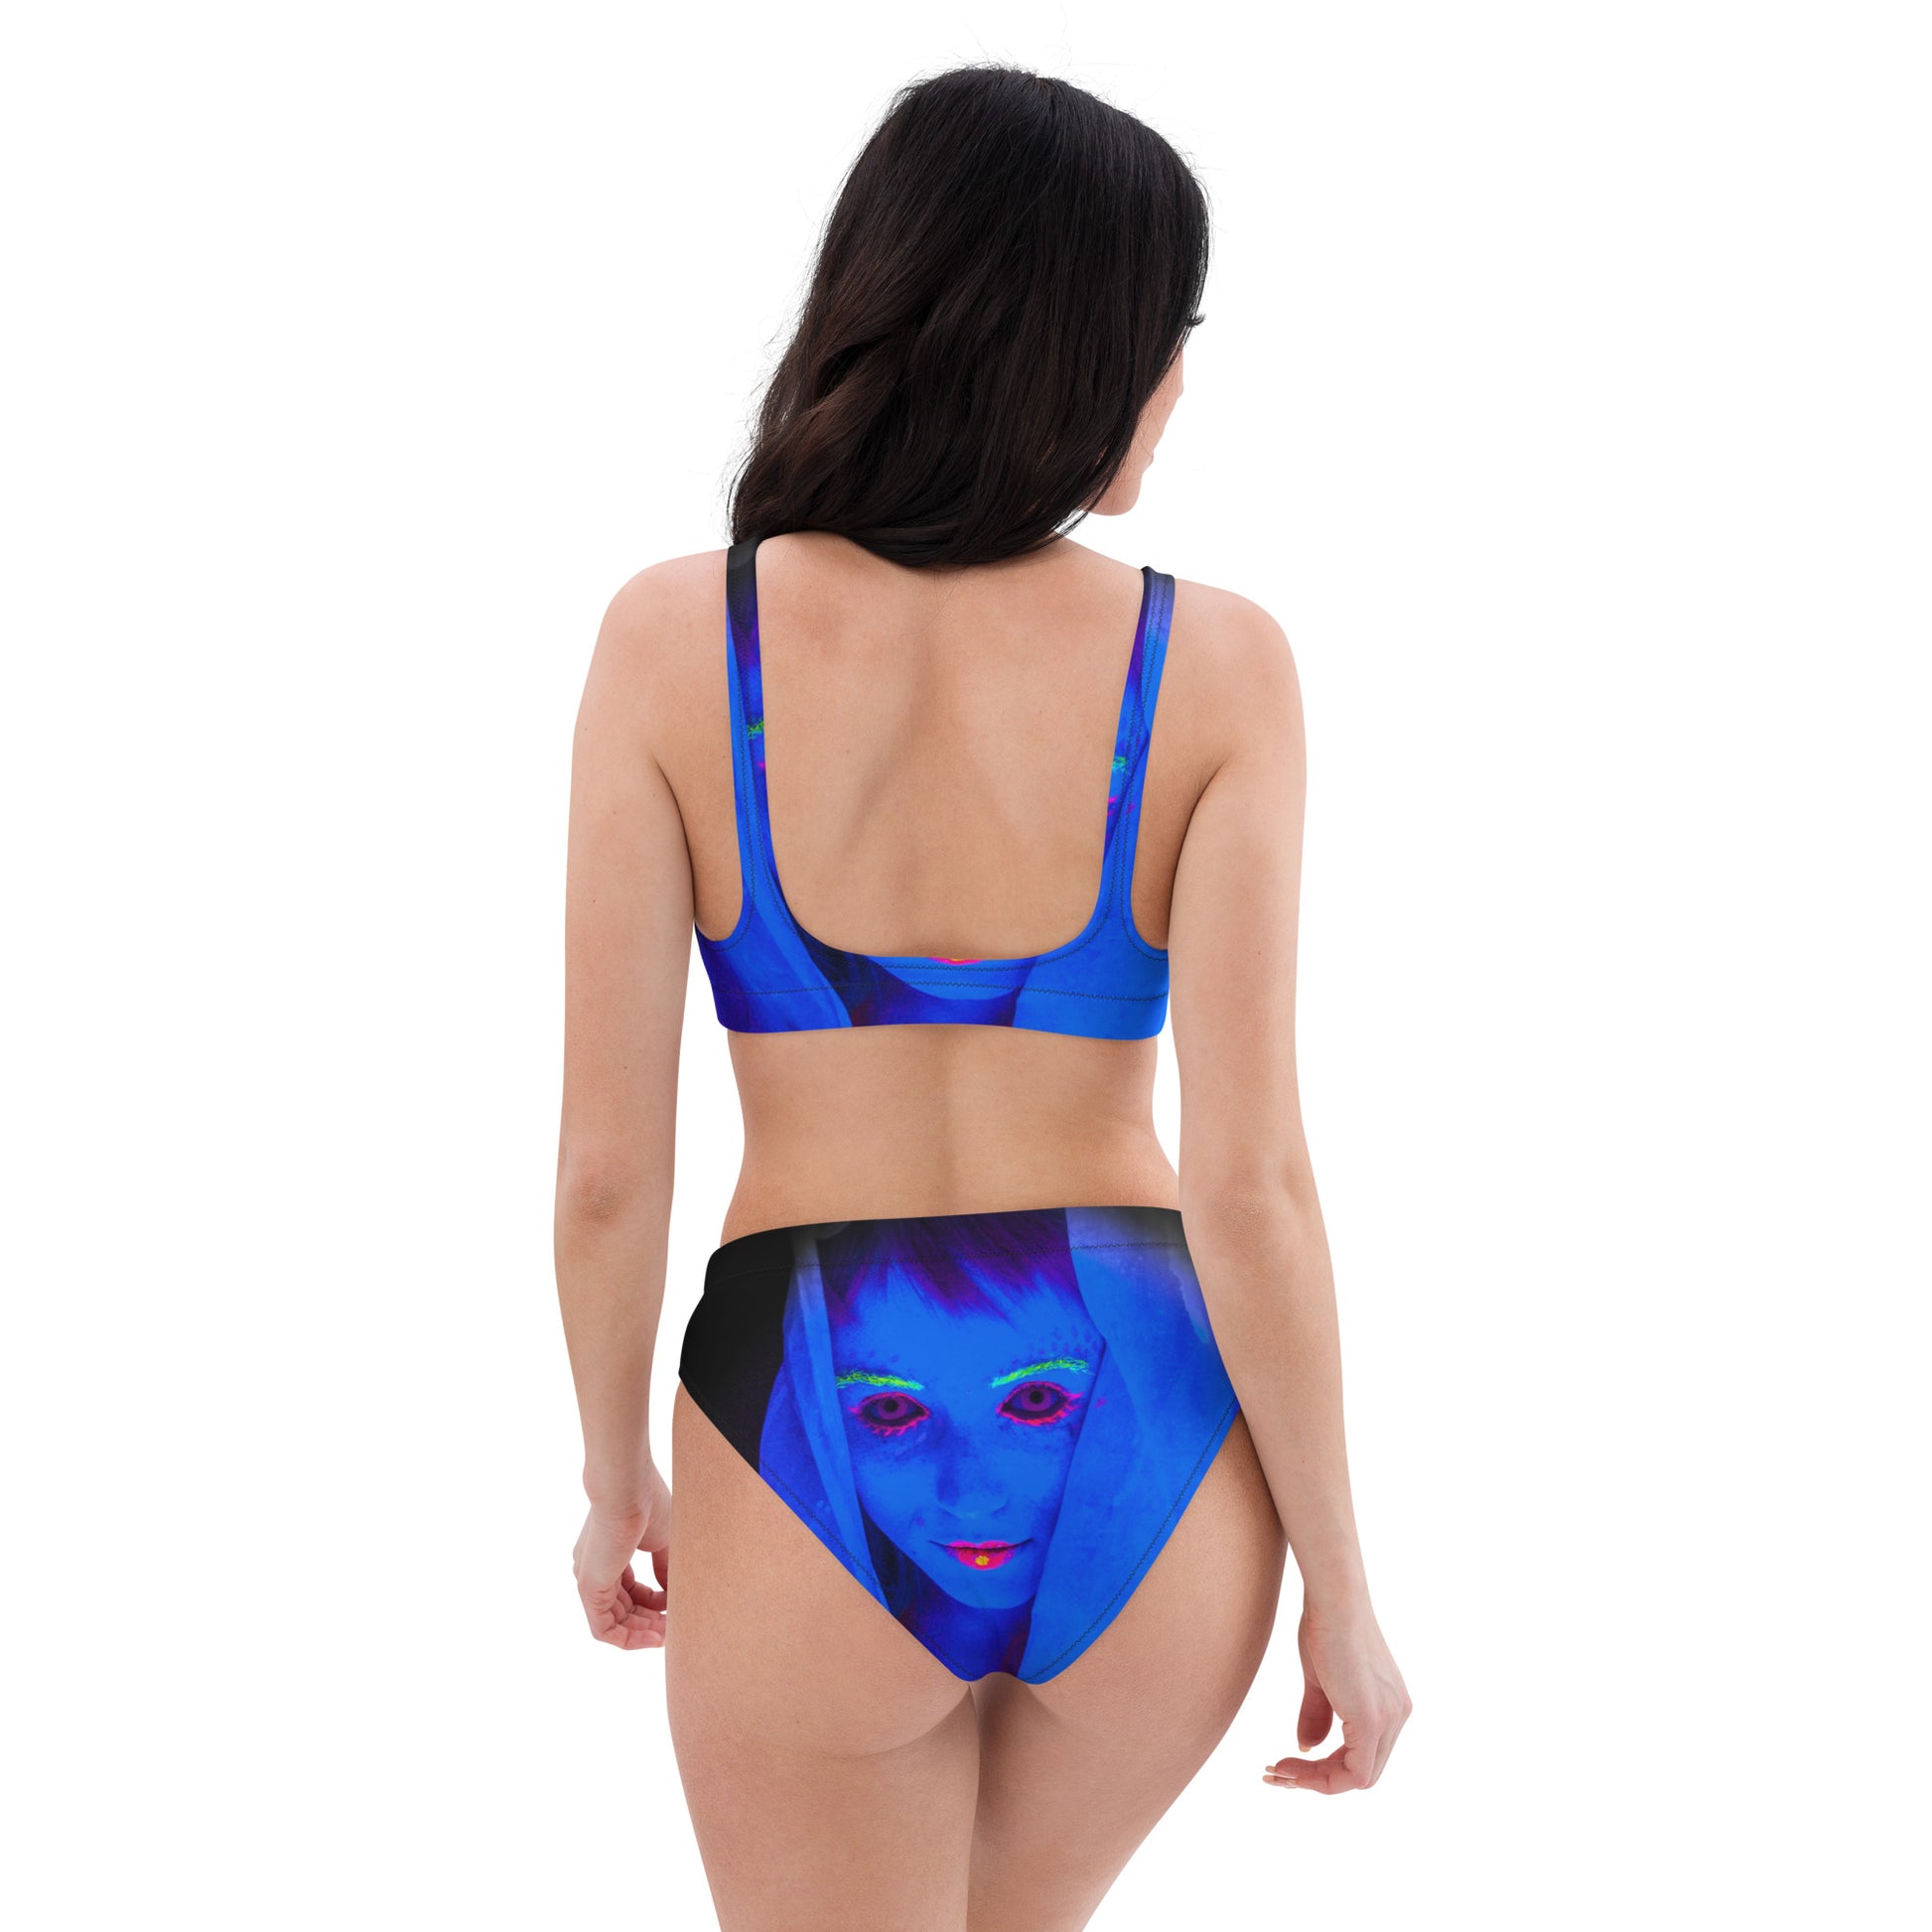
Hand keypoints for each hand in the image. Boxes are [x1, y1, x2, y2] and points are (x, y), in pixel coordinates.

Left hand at [572, 1465, 671, 1650]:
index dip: (654, 1601)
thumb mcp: (662, 1540)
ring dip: (642, 1633)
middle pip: (622, 1608)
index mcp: (610, 1553)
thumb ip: (665, 1569)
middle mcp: (596, 1568)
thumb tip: (673, 1594)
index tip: (676, 1603)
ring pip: (613, 1621)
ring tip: (668, 1636)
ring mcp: (589, 1579)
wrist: (625, 1489)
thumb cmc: (646, 1504)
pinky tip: (655, 1639)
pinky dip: (628, 1639)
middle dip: (649, 1621)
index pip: (630, 1589)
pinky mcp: (588, 1588)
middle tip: (674, 1627)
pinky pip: (604, 1628)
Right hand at [1263, 1598, 1410, 1792]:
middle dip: (1318, 1779)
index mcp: (1389, 1705)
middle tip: (1279, 1772)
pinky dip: (1321, 1779)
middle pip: (1363, 1772)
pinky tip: (1291, 1767)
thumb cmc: (1324, 1625)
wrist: (1332, 1599)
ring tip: (1279, 1771)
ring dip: (1315, 1782)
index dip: (1325, 1767)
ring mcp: (1388, 1719)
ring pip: (1359, 1778)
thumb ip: (1318, 1715)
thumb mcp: (1320, 1679)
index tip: (1288, 1762)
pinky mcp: (1371, 1720)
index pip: (1363, 1754)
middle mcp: (1397, 1715)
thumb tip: (1306, 1747)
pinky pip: (1354, 1774)